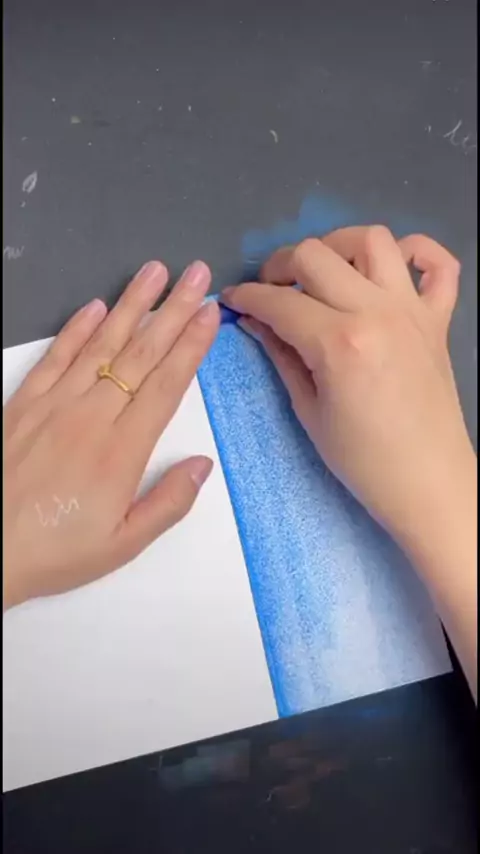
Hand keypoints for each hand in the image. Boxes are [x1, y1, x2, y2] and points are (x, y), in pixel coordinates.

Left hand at [3, 260, 218, 608]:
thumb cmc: (56, 551)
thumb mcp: (122, 544)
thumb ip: (168, 503)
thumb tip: (202, 463)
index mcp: (122, 451)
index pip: (166, 385)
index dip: (191, 346)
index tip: (210, 314)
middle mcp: (92, 416)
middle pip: (141, 354)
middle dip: (173, 311)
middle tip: (197, 275)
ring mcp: (55, 404)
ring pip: (101, 345)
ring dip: (131, 305)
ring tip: (155, 272)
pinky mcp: (24, 404)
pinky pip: (55, 357)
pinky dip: (76, 329)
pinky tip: (95, 307)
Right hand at [222, 227, 472, 546]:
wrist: (427, 482)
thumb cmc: (362, 460)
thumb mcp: (308, 411)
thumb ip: (281, 356)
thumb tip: (254, 321)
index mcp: (338, 342)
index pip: (279, 301)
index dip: (247, 296)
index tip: (234, 300)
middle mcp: (376, 312)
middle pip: (316, 254)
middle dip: (281, 264)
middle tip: (272, 290)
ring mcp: (412, 310)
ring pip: (372, 240)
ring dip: (338, 246)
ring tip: (324, 272)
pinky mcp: (439, 318)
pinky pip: (438, 263)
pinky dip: (416, 253)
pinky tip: (390, 269)